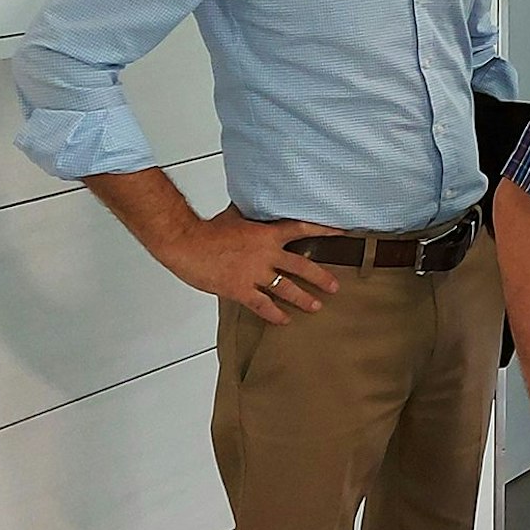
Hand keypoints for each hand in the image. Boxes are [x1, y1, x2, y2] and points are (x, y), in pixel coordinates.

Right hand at [151, 206, 342, 323]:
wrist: (186, 243)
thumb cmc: (207, 230)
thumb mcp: (235, 217)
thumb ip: (251, 218)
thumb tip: (254, 209)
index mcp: (267, 234)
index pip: (302, 229)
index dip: (324, 230)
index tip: (342, 233)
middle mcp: (266, 255)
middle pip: (301, 266)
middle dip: (321, 277)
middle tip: (334, 286)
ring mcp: (255, 274)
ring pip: (286, 289)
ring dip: (303, 298)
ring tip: (316, 306)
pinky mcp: (241, 290)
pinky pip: (263, 305)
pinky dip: (274, 314)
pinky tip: (284, 320)